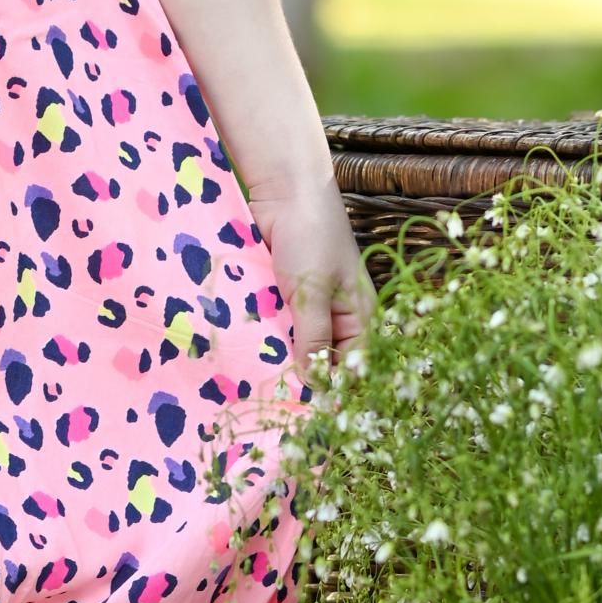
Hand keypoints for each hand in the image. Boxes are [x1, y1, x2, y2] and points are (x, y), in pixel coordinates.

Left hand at [249, 172, 377, 387]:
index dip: (333, 390)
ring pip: (292, 345)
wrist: (284, 188)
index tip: (307, 414)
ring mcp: (305, 305)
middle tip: (275, 403)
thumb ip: (313, 338)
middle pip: (320, 361)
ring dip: (277, 357)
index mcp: (357, 317)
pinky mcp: (279, 295)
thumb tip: (315, 384)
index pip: (351, 369)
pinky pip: (272, 325)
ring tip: (256, 383)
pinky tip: (243, 352)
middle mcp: (334, 316)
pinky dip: (261, 335)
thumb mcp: (313, 290)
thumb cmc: (311, 235)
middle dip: (300, 376)